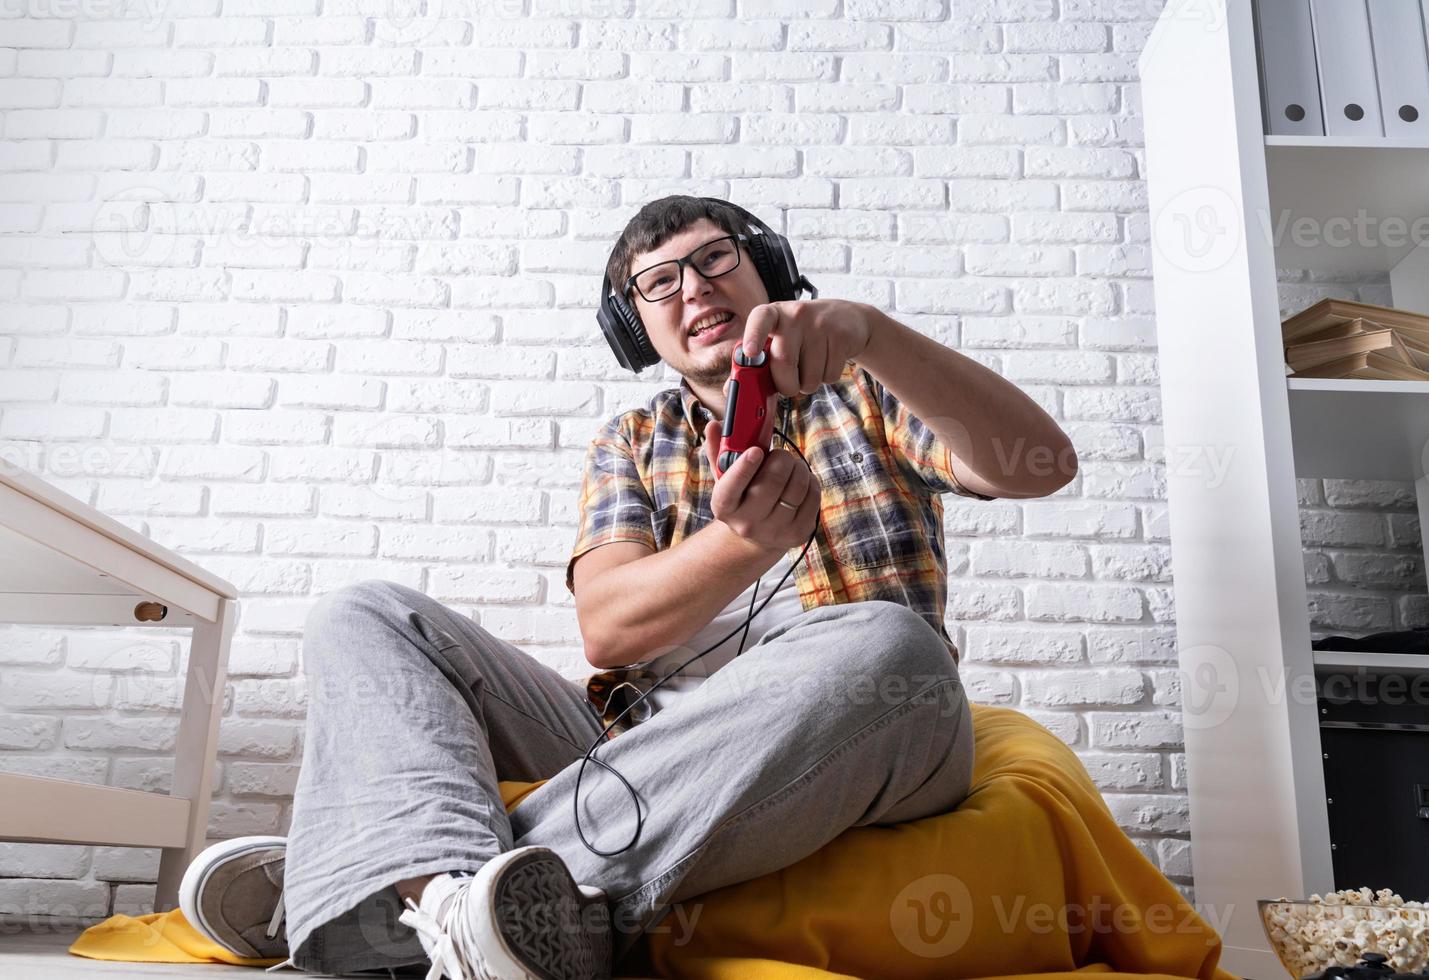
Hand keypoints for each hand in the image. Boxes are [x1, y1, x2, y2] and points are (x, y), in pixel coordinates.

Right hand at [704, 419, 819, 552]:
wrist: (757, 536)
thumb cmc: (742, 498)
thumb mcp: (726, 478)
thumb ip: (719, 451)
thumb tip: (714, 425)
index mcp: (724, 507)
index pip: (730, 488)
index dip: (744, 467)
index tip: (756, 451)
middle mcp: (747, 523)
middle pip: (772, 482)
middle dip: (781, 459)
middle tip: (780, 455)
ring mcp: (774, 531)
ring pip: (797, 487)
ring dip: (798, 467)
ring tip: (791, 466)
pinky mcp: (798, 533)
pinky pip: (812, 495)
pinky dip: (810, 481)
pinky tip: (801, 481)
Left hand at [737, 298, 875, 397]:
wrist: (847, 319)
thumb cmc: (803, 334)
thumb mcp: (780, 337)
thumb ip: (758, 361)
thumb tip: (733, 388)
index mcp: (773, 314)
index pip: (760, 319)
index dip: (753, 336)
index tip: (750, 352)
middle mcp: (795, 314)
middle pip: (784, 361)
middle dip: (786, 384)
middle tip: (789, 385)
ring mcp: (820, 323)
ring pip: (809, 376)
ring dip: (808, 384)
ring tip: (811, 367)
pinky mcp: (841, 335)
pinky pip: (829, 375)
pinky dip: (826, 379)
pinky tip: (826, 362)